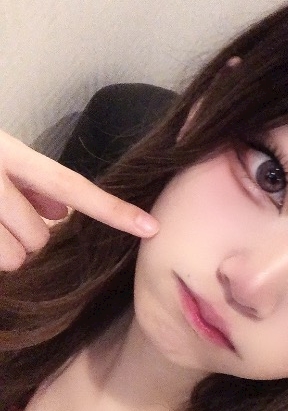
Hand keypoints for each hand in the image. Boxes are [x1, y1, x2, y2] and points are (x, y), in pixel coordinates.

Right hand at [0, 129, 158, 270]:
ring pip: (16, 255)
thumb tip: (62, 213)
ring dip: (6, 248)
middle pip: (42, 235)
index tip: (150, 226)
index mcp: (12, 154)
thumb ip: (32, 184)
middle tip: (4, 220)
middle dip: (27, 236)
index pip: (71, 185)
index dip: (112, 209)